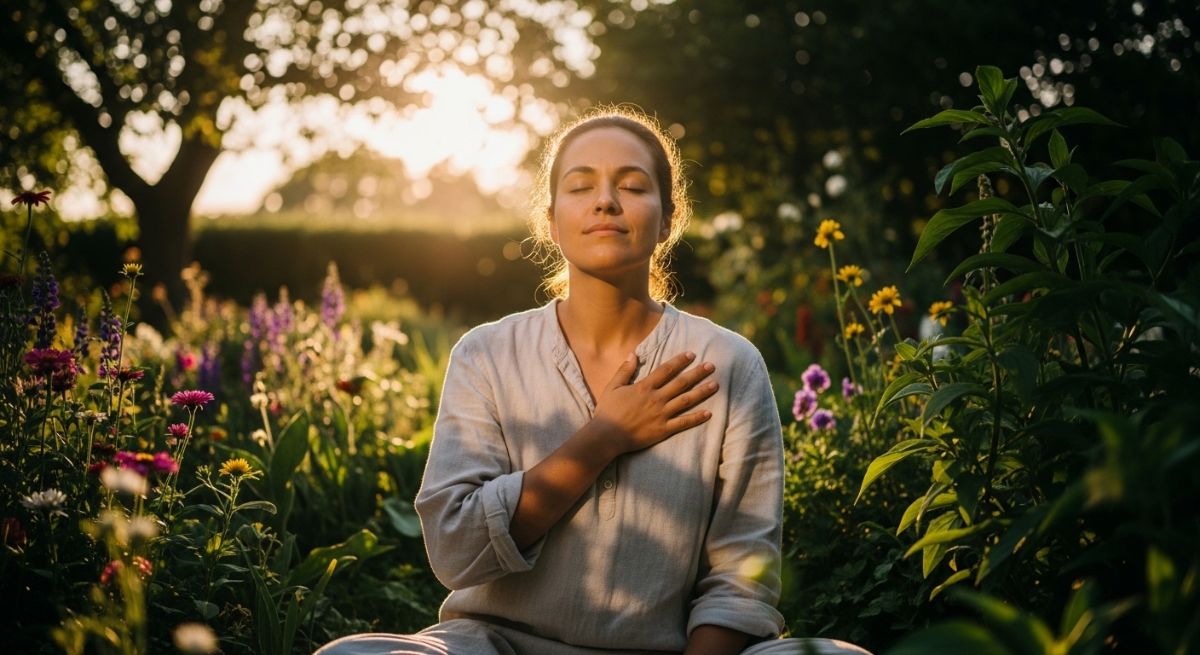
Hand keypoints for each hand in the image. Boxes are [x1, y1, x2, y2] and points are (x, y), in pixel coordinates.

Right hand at [593, 351, 717, 454]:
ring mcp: (661, 414)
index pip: (666, 370)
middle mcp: (655, 398)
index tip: (692, 354)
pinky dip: (696, 418)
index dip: (680, 361)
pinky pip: (683, 423)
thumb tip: (633, 353)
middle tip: (711, 366)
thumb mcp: (612, 387)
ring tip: (715, 385)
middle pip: (681, 383)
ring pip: (686, 401)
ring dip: (702, 392)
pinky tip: (709, 413)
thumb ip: (624, 370)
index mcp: (644, 387)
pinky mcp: (663, 429)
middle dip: (697, 373)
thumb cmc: (607, 412)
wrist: (606, 436)